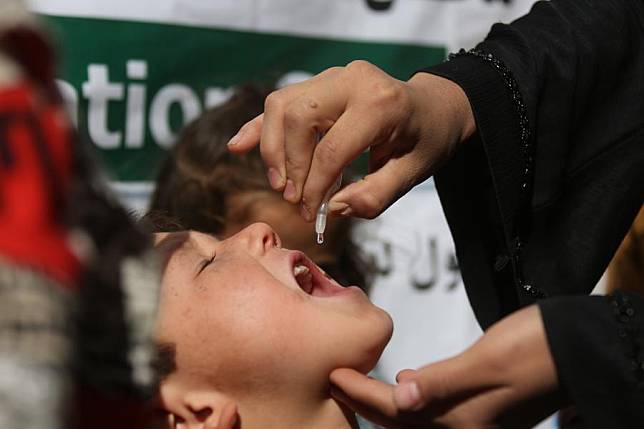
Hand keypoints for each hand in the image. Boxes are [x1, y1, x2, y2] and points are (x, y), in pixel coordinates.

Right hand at [227, 61, 474, 219]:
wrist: (434, 107)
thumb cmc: (427, 140)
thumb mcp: (414, 174)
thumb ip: (375, 195)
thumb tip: (334, 208)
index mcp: (381, 104)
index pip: (332, 149)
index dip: (314, 187)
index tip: (310, 213)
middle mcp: (352, 80)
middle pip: (296, 118)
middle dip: (288, 164)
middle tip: (294, 197)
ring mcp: (333, 76)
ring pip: (281, 106)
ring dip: (272, 148)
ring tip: (280, 182)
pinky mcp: (320, 83)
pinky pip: (281, 101)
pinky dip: (260, 126)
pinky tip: (239, 145)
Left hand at [329, 306, 564, 427]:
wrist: (578, 349)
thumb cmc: (537, 350)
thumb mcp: (488, 362)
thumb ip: (442, 381)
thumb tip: (399, 394)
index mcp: (461, 419)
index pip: (396, 410)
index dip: (361, 394)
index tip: (333, 375)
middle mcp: (465, 426)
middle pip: (401, 421)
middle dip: (365, 404)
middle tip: (335, 382)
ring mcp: (475, 419)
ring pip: (415, 417)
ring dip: (385, 404)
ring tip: (358, 385)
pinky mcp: (483, 407)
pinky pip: (435, 410)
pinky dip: (412, 399)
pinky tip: (404, 384)